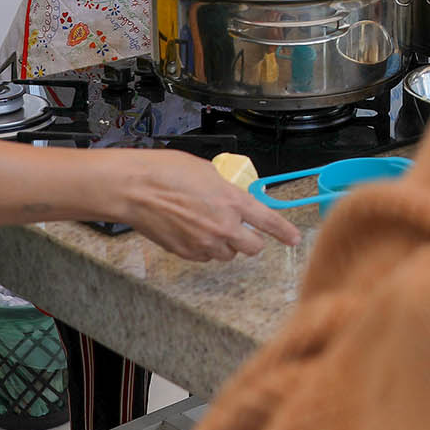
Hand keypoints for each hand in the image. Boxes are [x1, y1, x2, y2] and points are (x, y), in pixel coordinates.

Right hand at [116, 150, 300, 260]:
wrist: (136, 189)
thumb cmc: (167, 172)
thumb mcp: (209, 172)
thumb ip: (228, 189)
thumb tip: (236, 198)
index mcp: (233, 201)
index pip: (270, 222)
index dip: (286, 232)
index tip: (294, 238)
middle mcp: (224, 226)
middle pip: (254, 247)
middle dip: (251, 240)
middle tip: (241, 229)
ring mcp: (205, 243)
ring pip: (229, 254)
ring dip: (225, 244)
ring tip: (208, 225)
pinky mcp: (188, 253)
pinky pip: (206, 256)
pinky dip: (204, 248)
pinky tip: (191, 230)